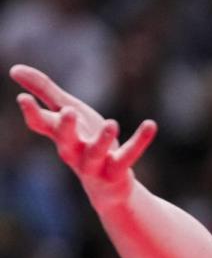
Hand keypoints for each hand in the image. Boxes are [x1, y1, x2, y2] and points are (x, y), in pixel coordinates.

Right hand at [9, 64, 156, 208]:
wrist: (107, 188)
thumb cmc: (84, 143)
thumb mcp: (67, 113)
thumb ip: (44, 91)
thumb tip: (14, 69)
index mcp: (60, 136)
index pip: (41, 125)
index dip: (32, 113)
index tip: (23, 98)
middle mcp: (74, 152)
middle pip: (65, 141)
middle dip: (65, 127)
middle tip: (68, 111)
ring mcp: (95, 165)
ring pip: (95, 155)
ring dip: (102, 140)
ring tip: (111, 123)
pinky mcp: (117, 172)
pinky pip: (128, 157)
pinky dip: (139, 141)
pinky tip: (150, 124)